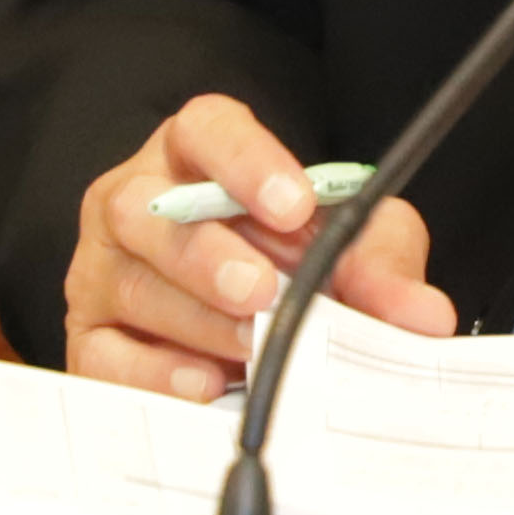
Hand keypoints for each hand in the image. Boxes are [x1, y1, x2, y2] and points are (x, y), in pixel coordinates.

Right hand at [63, 93, 457, 398]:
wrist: (232, 306)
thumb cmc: (284, 255)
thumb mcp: (344, 242)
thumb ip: (380, 264)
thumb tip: (425, 316)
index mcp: (194, 153)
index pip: (206, 130)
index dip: (246, 162)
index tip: (295, 202)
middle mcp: (136, 200)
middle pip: (148, 211)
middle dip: (206, 254)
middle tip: (263, 292)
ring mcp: (103, 269)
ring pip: (129, 284)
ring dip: (196, 321)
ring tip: (250, 347)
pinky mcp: (89, 338)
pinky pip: (103, 356)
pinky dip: (154, 375)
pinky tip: (204, 384)